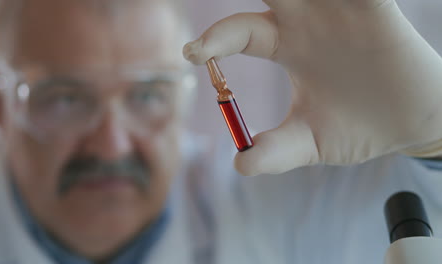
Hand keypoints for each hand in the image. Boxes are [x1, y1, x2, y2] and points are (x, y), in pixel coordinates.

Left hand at [183, 0, 441, 175]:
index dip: (214, 39)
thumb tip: (240, 164)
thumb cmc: (356, 129)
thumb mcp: (310, 142)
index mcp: (284, 47)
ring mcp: (340, 12)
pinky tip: (346, 0)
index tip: (191, 53)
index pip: (238, 33)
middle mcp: (306, 23)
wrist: (409, 126)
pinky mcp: (376, 10)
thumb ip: (276, 151)